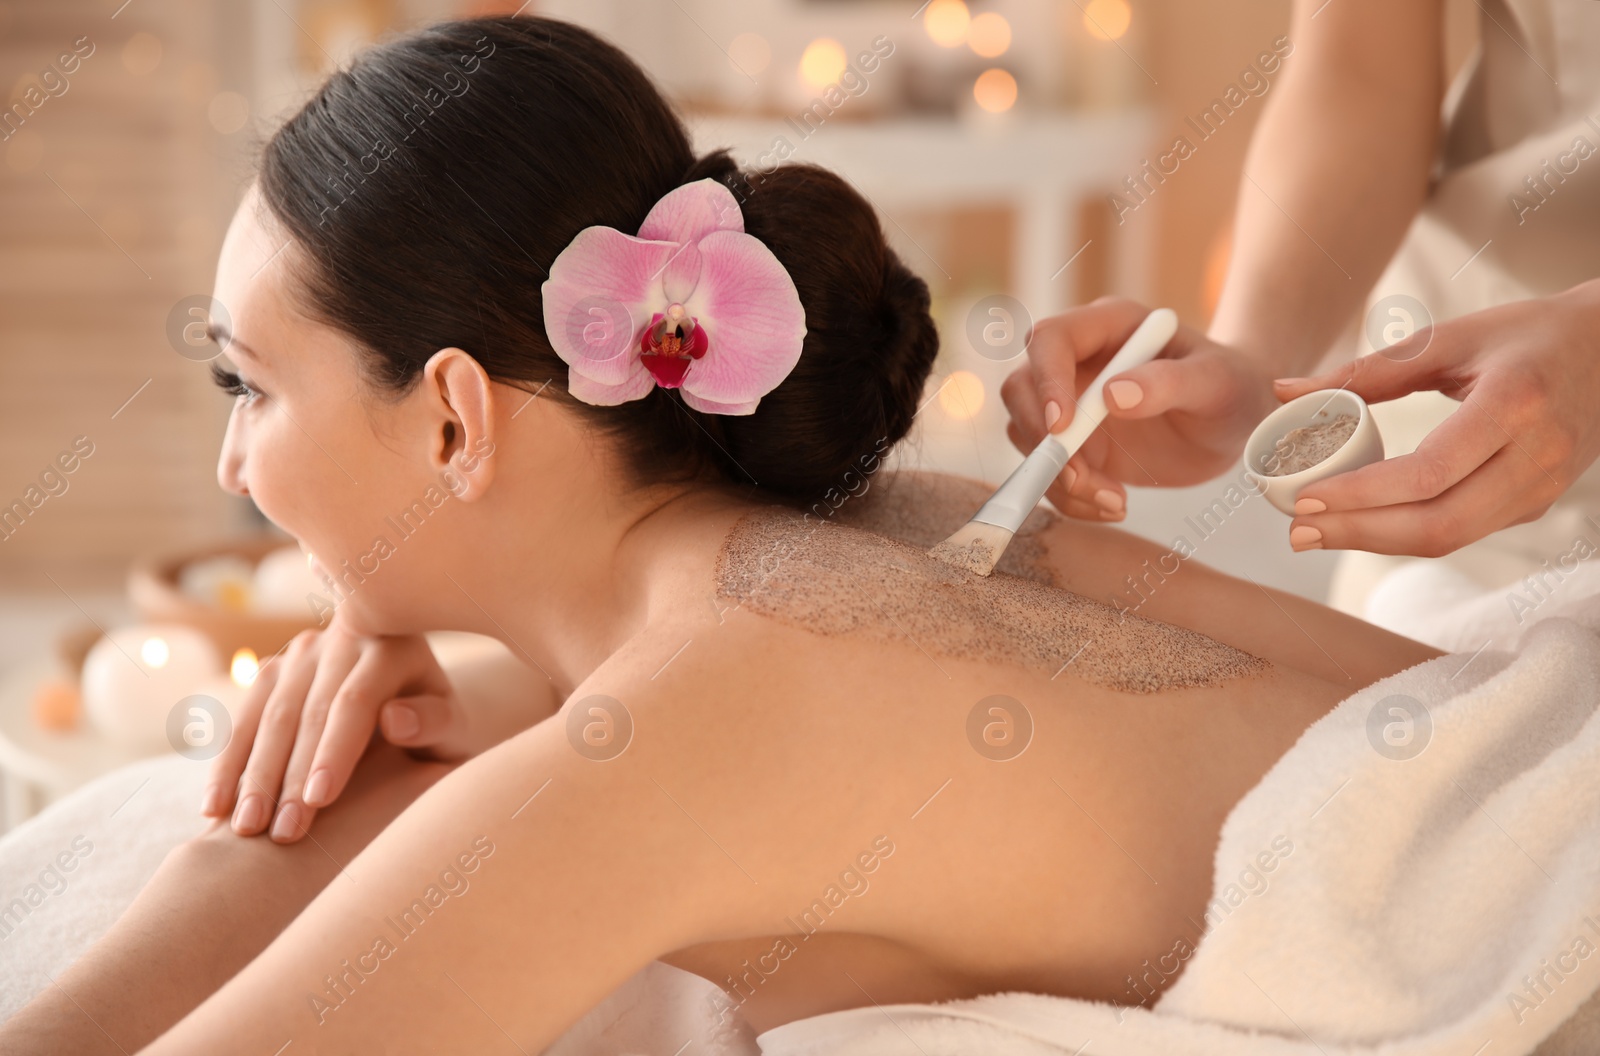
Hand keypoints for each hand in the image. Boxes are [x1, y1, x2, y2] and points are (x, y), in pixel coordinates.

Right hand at [201, 614, 469, 842]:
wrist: (414, 700)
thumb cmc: (440, 728)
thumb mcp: (454, 728)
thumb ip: (435, 722)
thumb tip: (395, 719)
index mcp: (392, 646)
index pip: (356, 701)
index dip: (334, 751)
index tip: (318, 801)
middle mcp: (342, 639)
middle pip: (306, 711)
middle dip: (287, 776)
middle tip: (275, 833)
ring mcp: (302, 652)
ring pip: (268, 715)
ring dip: (250, 775)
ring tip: (241, 829)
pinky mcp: (273, 671)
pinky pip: (243, 719)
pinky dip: (228, 765)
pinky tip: (215, 807)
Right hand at [999, 297, 1281, 519]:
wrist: (1235, 420)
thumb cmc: (1232, 386)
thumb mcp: (1216, 381)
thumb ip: (1169, 383)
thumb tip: (1113, 395)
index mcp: (1108, 325)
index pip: (1050, 339)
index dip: (1045, 380)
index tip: (1064, 428)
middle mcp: (1078, 360)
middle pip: (1021, 388)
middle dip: (1043, 441)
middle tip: (1082, 480)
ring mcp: (1070, 403)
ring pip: (1027, 437)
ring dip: (1059, 478)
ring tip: (1116, 501)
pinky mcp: (1074, 444)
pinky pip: (1049, 472)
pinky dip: (1071, 499)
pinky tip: (1115, 506)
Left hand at [1271, 281, 1599, 555]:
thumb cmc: (1527, 334)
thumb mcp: (1450, 337)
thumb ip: (1367, 369)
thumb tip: (1285, 390)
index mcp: (1514, 404)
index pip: (1429, 473)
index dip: (1362, 495)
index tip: (1304, 499)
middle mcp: (1535, 456)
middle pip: (1438, 523)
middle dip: (1359, 534)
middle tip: (1297, 532)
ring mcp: (1541, 488)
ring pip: (1451, 538)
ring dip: (1377, 543)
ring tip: (1316, 533)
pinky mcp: (1535, 504)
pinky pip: (1463, 531)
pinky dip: (1406, 533)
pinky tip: (1362, 523)